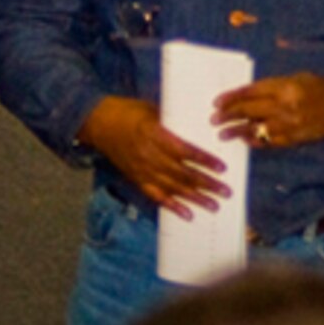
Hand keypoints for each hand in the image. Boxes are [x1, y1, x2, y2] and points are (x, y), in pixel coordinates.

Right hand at [79, 97, 228, 219]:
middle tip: (226, 192)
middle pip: (182, 173)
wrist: (98, 123)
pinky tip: (187, 214)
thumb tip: (201, 126)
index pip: (184, 151)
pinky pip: (156, 196)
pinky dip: (172, 206)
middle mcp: (148, 155)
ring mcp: (141, 170)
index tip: (222, 168)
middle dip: (206, 184)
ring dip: (195, 198)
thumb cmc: (129, 112)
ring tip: (214, 205)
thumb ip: (174, 122)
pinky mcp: (136, 179)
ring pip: (172, 187)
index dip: (204, 160)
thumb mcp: (152, 110)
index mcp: (153, 134)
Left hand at [212, 74, 323, 150]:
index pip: (251, 92)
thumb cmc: (319, 87)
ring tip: (221, 133)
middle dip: (229, 115)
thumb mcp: (295, 78)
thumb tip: (246, 97)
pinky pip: (268, 141)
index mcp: (285, 87)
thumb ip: (271, 88)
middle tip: (213, 118)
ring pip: (255, 129)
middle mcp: (285, 106)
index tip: (217, 102)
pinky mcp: (293, 138)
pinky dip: (254, 140)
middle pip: (249, 110)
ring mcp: (289, 125)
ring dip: (236, 131)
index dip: (231, 97)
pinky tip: (243, 139)